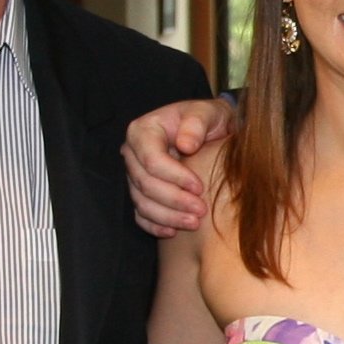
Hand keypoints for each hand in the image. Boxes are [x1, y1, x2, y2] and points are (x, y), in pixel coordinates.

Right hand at [124, 98, 232, 235]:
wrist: (210, 131)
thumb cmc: (208, 119)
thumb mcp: (207, 112)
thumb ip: (197, 123)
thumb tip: (185, 145)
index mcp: (143, 131)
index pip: (151, 160)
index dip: (174, 177)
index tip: (199, 187)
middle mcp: (133, 153)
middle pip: (145, 184)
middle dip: (174, 200)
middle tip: (201, 210)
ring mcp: (134, 175)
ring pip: (142, 203)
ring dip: (168, 217)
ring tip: (194, 223)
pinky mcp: (141, 192)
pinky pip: (140, 214)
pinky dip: (155, 225)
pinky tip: (173, 232)